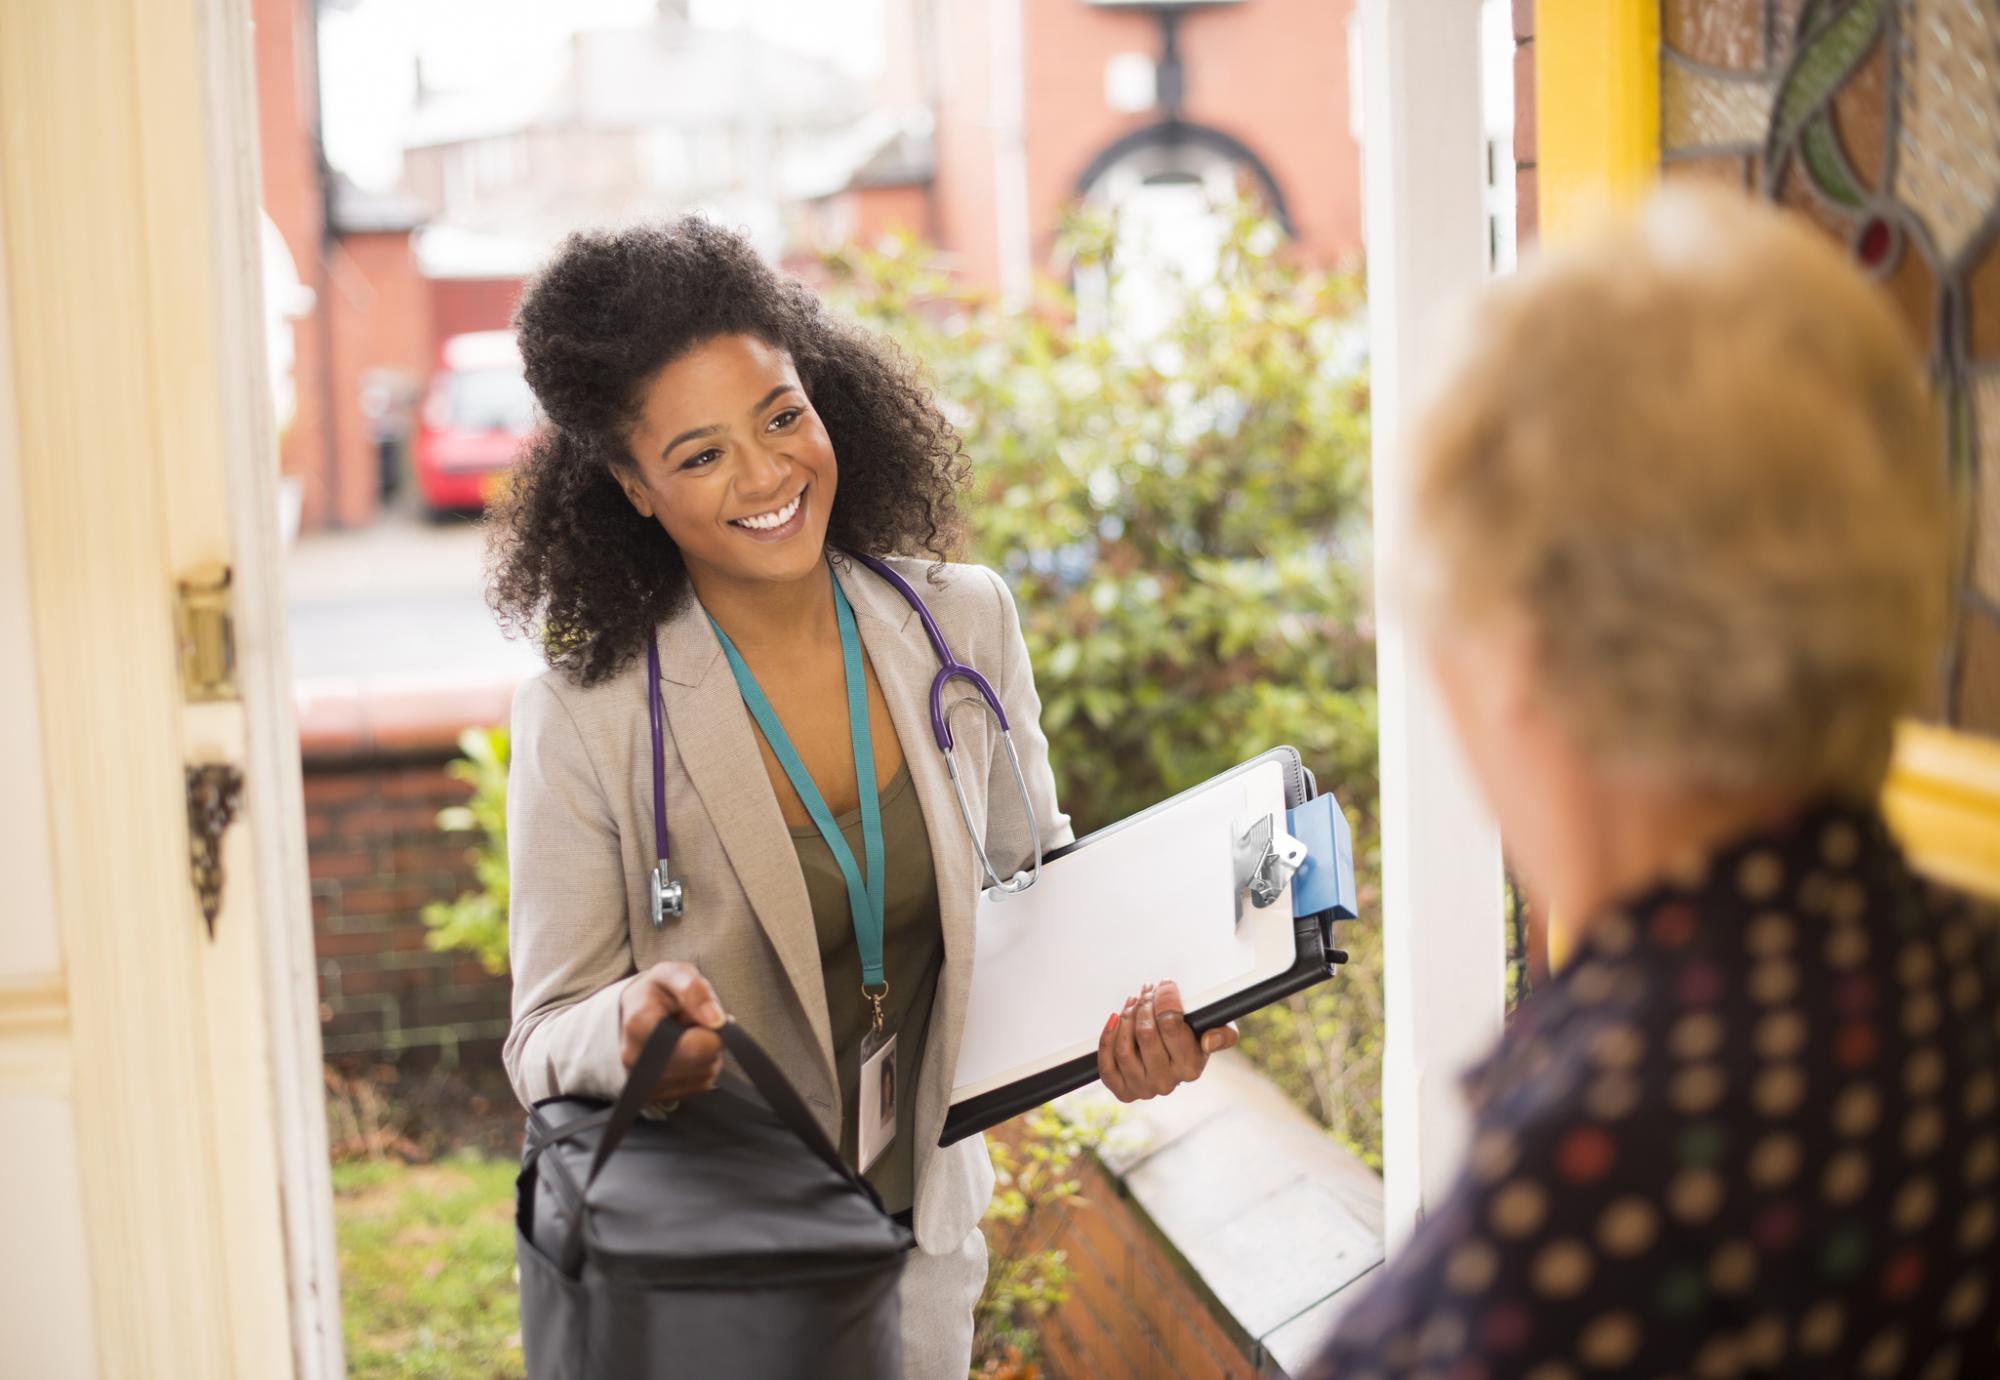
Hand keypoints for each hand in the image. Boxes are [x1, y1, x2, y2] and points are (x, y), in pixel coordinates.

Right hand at [619, 961, 726, 1100]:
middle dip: (710, 1043)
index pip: (695, 1047)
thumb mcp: (675, 974)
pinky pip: (697, 1089)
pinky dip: (700, 1071)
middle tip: (695, 1025)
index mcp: (639, 1024)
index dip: (712, 1032)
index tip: (707, 1015)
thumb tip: (717, 1021)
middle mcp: (635, 1059)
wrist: (632, 1012)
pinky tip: (685, 1054)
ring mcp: (642, 1082)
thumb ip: (695, 989)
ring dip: (707, 1057)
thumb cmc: (658, 991)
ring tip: (688, 1037)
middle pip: (702, 1064)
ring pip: (703, 1078)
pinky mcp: (653, 1096)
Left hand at [1096, 979, 1237, 1102]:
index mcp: (1191, 1067)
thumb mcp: (1217, 1031)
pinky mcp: (1123, 1091)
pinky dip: (1107, 1039)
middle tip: (1147, 991)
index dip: (1164, 998)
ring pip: (1124, 1049)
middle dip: (1144, 1004)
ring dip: (1125, 1018)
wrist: (1172, 1060)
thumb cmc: (1193, 1039)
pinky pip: (1106, 1066)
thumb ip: (1224, 1034)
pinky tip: (1114, 1020)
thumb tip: (1209, 1040)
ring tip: (1133, 1002)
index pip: (1171, 1025)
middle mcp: (1167, 1082)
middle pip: (1146, 1034)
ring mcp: (1143, 1089)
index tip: (1164, 984)